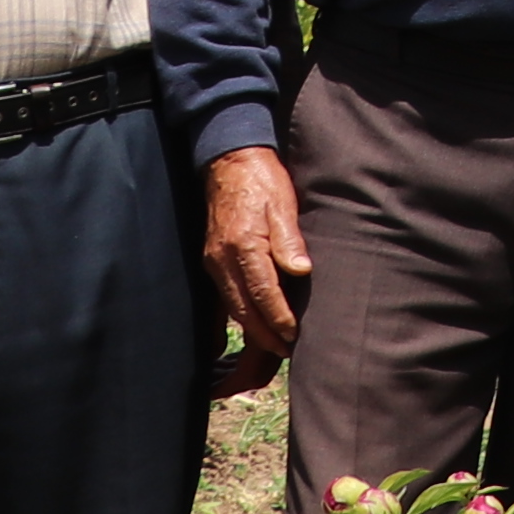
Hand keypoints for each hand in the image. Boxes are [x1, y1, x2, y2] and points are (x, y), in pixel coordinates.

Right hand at [201, 148, 310, 393]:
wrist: (230, 161)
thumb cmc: (262, 180)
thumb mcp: (283, 203)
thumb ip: (290, 239)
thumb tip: (301, 270)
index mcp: (243, 246)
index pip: (262, 293)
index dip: (278, 318)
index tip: (293, 336)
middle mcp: (222, 259)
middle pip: (243, 308)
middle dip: (264, 335)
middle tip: (287, 351)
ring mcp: (213, 261)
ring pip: (232, 306)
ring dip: (252, 329)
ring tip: (274, 344)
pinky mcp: (212, 260)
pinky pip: (224, 296)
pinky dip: (238, 315)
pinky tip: (249, 327)